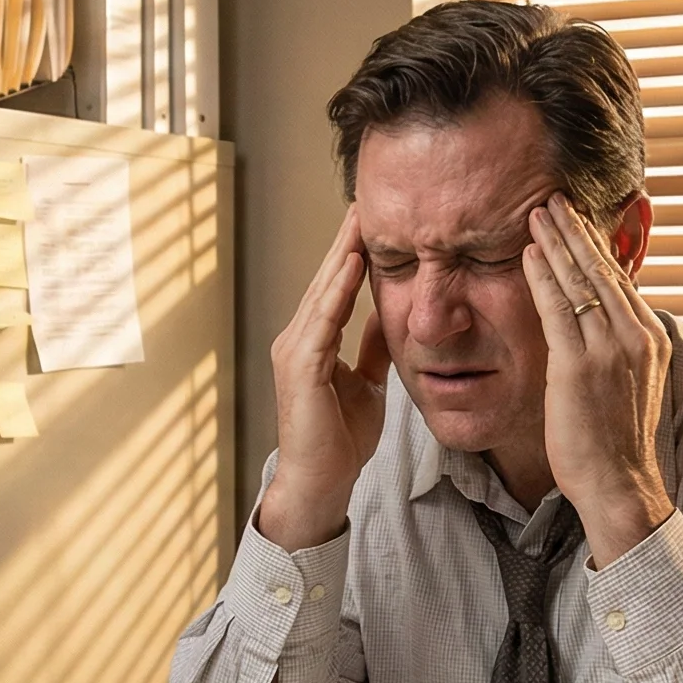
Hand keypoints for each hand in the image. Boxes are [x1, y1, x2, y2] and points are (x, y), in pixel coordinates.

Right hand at [257, 206, 389, 549]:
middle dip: (346, 240)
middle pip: (326, 279)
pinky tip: (353, 265)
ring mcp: (294, 351)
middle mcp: (297, 338)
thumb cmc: (339, 440)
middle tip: (365, 199)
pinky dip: (337, 292)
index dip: (353, 252)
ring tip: (360, 218)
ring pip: (322, 292)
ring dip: (342, 254)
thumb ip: (371, 347)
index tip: (372, 220)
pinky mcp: (300, 368)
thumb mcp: (366, 383)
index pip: (336, 286)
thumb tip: (388, 312)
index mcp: (312, 341)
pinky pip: (322, 321)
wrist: (320, 483)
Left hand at [523, 193, 673, 568]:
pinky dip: (543, 275)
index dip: (595, 245)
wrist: (619, 484)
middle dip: (576, 230)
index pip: (619, 278)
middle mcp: (635, 336)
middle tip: (553, 197)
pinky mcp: (578, 365)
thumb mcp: (628, 383)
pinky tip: (528, 252)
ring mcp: (609, 349)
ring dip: (557, 241)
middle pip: (601, 269)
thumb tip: (602, 322)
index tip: (576, 219)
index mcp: (650, 337)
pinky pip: (557, 308)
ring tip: (536, 211)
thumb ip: (618, 347)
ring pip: (580, 280)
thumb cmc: (616, 442)